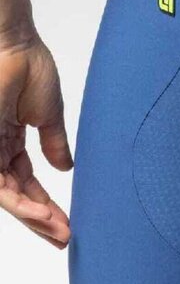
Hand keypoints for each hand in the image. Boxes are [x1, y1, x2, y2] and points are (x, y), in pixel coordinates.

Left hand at [0, 28, 72, 247]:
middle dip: (41, 219)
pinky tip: (41, 213)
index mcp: (11, 140)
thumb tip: (65, 167)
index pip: (27, 182)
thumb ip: (55, 142)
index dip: (46, 203)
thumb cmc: (30, 67)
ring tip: (58, 230)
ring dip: (33, 217)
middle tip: (64, 236)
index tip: (67, 221)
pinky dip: (20, 203)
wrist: (13, 47)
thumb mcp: (49, 113)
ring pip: (8, 197)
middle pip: (17, 195)